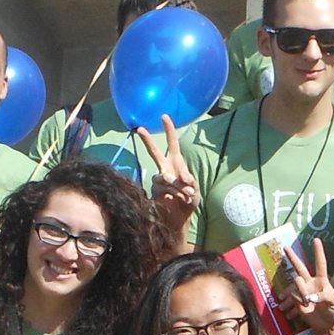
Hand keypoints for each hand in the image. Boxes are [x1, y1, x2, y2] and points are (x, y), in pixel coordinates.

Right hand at [138, 117, 199, 237]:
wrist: (181, 218)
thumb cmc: (189, 200)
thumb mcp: (194, 188)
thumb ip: (189, 180)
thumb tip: (179, 177)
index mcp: (176, 163)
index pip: (172, 143)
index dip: (169, 130)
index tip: (164, 116)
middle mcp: (164, 169)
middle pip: (154, 152)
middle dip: (147, 140)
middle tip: (139, 128)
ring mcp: (158, 180)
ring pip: (164, 176)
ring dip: (177, 185)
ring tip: (188, 193)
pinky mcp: (154, 191)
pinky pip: (164, 189)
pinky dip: (175, 193)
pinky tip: (182, 199)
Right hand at [287, 240, 333, 334]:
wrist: (326, 326)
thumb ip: (324, 297)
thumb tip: (310, 298)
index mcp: (322, 280)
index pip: (320, 263)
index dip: (318, 252)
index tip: (316, 240)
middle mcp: (310, 283)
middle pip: (300, 267)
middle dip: (293, 257)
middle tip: (286, 247)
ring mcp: (302, 291)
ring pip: (295, 286)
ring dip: (297, 295)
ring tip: (305, 306)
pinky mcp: (297, 301)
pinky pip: (290, 299)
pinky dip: (290, 306)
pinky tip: (290, 314)